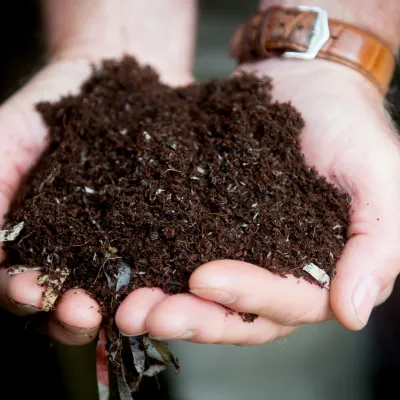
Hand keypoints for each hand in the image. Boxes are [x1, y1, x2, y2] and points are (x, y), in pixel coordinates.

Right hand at [0, 0, 195, 344]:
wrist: (113, 76)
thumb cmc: (55, 103)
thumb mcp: (9, 135)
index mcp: (39, 239)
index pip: (24, 281)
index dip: (23, 291)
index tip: (32, 290)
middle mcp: (83, 250)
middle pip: (74, 300)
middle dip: (74, 313)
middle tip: (84, 312)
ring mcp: (128, 242)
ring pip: (123, 290)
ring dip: (123, 306)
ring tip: (130, 307)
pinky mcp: (166, 227)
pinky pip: (170, 255)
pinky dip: (171, 272)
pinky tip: (176, 281)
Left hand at [116, 59, 399, 343]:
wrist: (305, 82)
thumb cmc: (350, 125)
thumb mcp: (378, 177)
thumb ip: (377, 245)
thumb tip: (352, 313)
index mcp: (321, 270)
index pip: (288, 303)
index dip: (247, 297)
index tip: (203, 279)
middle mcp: (278, 271)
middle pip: (238, 314)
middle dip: (194, 317)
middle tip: (147, 315)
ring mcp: (240, 251)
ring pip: (203, 295)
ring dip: (165, 304)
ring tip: (126, 306)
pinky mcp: (209, 225)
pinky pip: (180, 250)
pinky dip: (153, 263)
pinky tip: (124, 269)